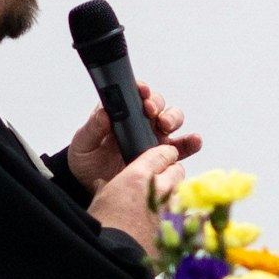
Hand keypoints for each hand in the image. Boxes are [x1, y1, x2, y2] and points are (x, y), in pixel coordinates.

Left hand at [68, 81, 202, 193]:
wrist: (91, 188)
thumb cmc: (87, 160)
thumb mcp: (83, 143)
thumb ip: (93, 128)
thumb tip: (104, 113)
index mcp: (122, 114)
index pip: (136, 94)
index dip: (142, 90)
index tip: (142, 92)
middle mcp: (142, 123)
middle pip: (159, 105)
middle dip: (158, 106)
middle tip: (152, 113)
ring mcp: (155, 139)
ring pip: (173, 122)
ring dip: (174, 120)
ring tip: (167, 126)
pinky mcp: (165, 157)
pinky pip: (182, 148)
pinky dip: (191, 143)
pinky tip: (194, 141)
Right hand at [88, 143, 182, 257]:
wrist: (117, 258)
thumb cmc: (105, 230)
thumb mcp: (98, 203)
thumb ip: (105, 189)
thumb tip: (102, 184)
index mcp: (140, 176)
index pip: (162, 154)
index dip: (164, 155)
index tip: (164, 157)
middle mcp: (162, 189)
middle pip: (177, 172)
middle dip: (171, 174)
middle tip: (163, 182)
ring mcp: (175, 209)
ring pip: (183, 194)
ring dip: (176, 198)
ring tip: (165, 208)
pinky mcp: (184, 228)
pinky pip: (195, 218)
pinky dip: (192, 219)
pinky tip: (189, 221)